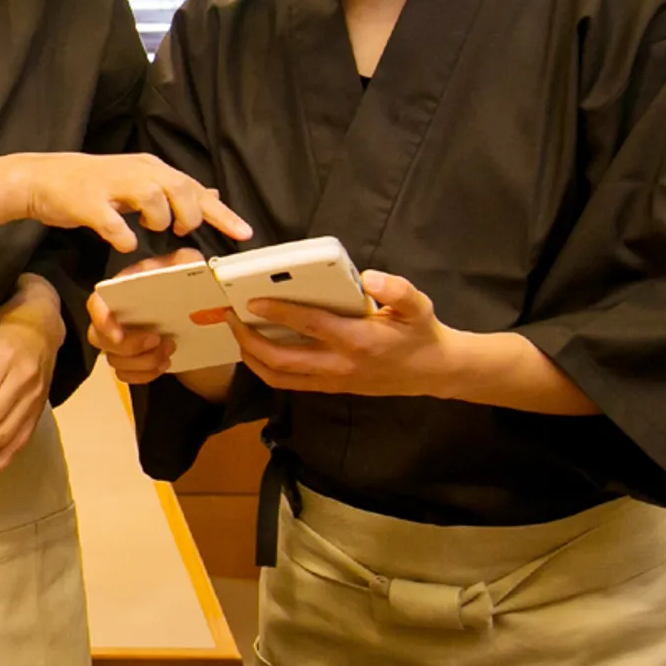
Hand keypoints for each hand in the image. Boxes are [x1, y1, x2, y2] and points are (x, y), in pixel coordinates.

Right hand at [18, 154, 251, 252]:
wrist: (43, 178)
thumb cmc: (95, 185)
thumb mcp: (139, 181)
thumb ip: (174, 189)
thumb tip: (211, 193)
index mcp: (150, 169)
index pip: (194, 187)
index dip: (221, 212)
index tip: (244, 233)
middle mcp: (135, 172)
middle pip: (179, 187)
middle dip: (189, 215)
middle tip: (182, 233)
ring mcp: (111, 186)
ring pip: (151, 197)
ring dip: (160, 218)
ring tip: (153, 230)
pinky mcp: (87, 202)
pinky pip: (112, 221)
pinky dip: (123, 236)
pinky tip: (124, 243)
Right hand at [86, 249, 200, 383]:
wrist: (217, 330)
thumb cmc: (203, 296)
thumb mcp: (198, 272)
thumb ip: (185, 262)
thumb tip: (170, 265)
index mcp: (129, 287)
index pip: (98, 302)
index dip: (101, 318)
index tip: (118, 335)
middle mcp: (120, 312)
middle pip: (97, 336)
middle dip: (128, 346)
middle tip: (158, 341)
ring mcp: (124, 338)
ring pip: (112, 358)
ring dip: (142, 362)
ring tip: (170, 351)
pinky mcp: (133, 360)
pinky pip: (123, 374)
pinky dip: (142, 375)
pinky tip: (164, 366)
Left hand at [232, 270, 461, 397]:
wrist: (433, 372)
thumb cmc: (420, 333)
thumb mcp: (418, 305)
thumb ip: (397, 289)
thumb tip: (370, 277)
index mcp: (357, 340)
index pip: (309, 325)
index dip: (278, 313)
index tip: (252, 300)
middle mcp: (340, 365)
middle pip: (281, 360)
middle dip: (250, 340)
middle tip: (232, 316)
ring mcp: (333, 381)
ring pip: (280, 378)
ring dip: (252, 358)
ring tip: (237, 334)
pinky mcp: (331, 388)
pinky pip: (290, 383)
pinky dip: (267, 369)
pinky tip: (258, 349)